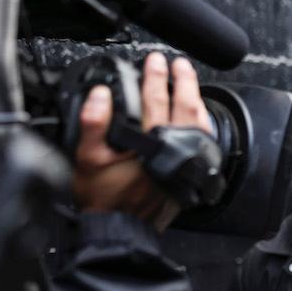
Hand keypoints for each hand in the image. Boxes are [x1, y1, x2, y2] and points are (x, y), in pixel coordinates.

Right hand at [72, 52, 213, 230]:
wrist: (120, 230)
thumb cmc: (104, 199)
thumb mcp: (87, 159)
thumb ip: (94, 124)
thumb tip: (100, 95)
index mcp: (150, 143)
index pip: (155, 100)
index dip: (155, 76)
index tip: (155, 60)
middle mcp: (174, 151)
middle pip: (185, 106)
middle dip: (183, 81)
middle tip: (180, 64)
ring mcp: (186, 163)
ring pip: (200, 124)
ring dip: (196, 100)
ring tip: (191, 84)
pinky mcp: (190, 175)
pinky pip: (204, 144)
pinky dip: (203, 125)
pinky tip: (198, 118)